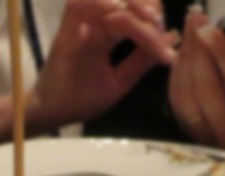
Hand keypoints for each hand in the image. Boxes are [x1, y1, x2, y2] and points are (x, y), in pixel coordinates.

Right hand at [26, 0, 177, 132]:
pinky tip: (119, 12)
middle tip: (159, 22)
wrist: (53, 115)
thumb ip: (141, 61)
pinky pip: (80, 4)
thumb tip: (170, 38)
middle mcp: (95, 24)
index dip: (154, 18)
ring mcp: (81, 25)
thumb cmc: (81, 100)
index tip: (167, 40)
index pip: (135, 13)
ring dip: (132, 3)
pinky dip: (103, 3)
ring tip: (149, 19)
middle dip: (148, 5)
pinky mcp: (66, 30)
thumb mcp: (120, 81)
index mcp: (108, 35)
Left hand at [168, 8, 224, 164]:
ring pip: (186, 94)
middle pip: (206, 87)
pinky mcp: (188, 133)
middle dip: (197, 49)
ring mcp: (205, 134)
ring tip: (188, 30)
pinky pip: (177, 101)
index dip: (223, 54)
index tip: (210, 28)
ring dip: (184, 59)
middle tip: (195, 17)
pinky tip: (181, 53)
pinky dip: (176, 74)